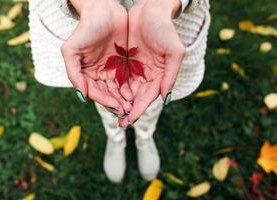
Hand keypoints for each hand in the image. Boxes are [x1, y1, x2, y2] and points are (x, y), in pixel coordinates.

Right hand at [61, 0, 132, 116]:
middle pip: (107, 95)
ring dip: (124, 100)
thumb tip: (82, 95)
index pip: (94, 92)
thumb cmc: (85, 29)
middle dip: (116, 104)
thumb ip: (73, 72)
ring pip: (118, 91)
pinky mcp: (123, 65)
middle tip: (126, 112)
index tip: (116, 107)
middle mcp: (98, 75)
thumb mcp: (71, 50)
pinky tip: (137, 96)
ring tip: (133, 108)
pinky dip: (131, 89)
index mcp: (85, 74)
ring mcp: (111, 71)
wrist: (104, 11)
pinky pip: (127, 81)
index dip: (105, 101)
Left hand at [119, 0, 185, 126]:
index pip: (149, 96)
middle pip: (137, 97)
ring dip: (120, 102)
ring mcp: (136, 69)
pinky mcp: (125, 61)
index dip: (140, 109)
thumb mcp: (174, 52)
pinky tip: (107, 96)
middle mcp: (147, 75)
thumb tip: (165, 98)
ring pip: (127, 90)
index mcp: (159, 75)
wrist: (150, 11)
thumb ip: (171, 75)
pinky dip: (114, 88)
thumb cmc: (165, 30)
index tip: (130, 120)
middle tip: (120, 124)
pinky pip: (119, 78)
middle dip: (129, 110)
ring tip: (112, 114)